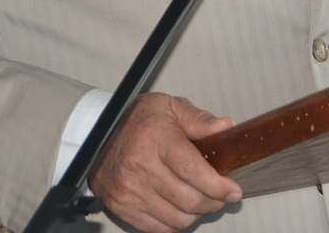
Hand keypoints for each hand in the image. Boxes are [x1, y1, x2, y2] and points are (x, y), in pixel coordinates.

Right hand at [89, 93, 241, 232]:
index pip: (193, 171)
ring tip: (199, 198)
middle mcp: (140, 167)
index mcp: (155, 139)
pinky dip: (175, 222)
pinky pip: (159, 228)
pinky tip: (178, 206)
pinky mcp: (122, 207)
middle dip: (213, 201)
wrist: (96, 132)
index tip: (232, 190)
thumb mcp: (168, 107)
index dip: (218, 186)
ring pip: (178, 219)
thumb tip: (226, 128)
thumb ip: (199, 120)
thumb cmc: (134, 120)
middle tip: (220, 194)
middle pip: (190, 200)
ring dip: (196, 213)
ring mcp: (129, 191)